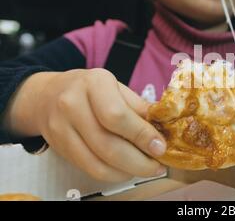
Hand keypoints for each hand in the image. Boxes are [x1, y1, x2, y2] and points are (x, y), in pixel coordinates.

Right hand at [4, 69, 166, 181]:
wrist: (47, 95)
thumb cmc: (90, 90)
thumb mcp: (116, 87)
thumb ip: (139, 107)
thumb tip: (164, 127)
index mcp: (94, 83)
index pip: (117, 115)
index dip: (141, 135)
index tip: (160, 147)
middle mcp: (73, 104)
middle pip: (108, 144)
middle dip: (138, 161)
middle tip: (157, 166)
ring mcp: (61, 128)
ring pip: (98, 162)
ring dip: (127, 171)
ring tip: (146, 170)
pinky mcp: (58, 147)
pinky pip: (88, 168)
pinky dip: (112, 174)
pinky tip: (126, 170)